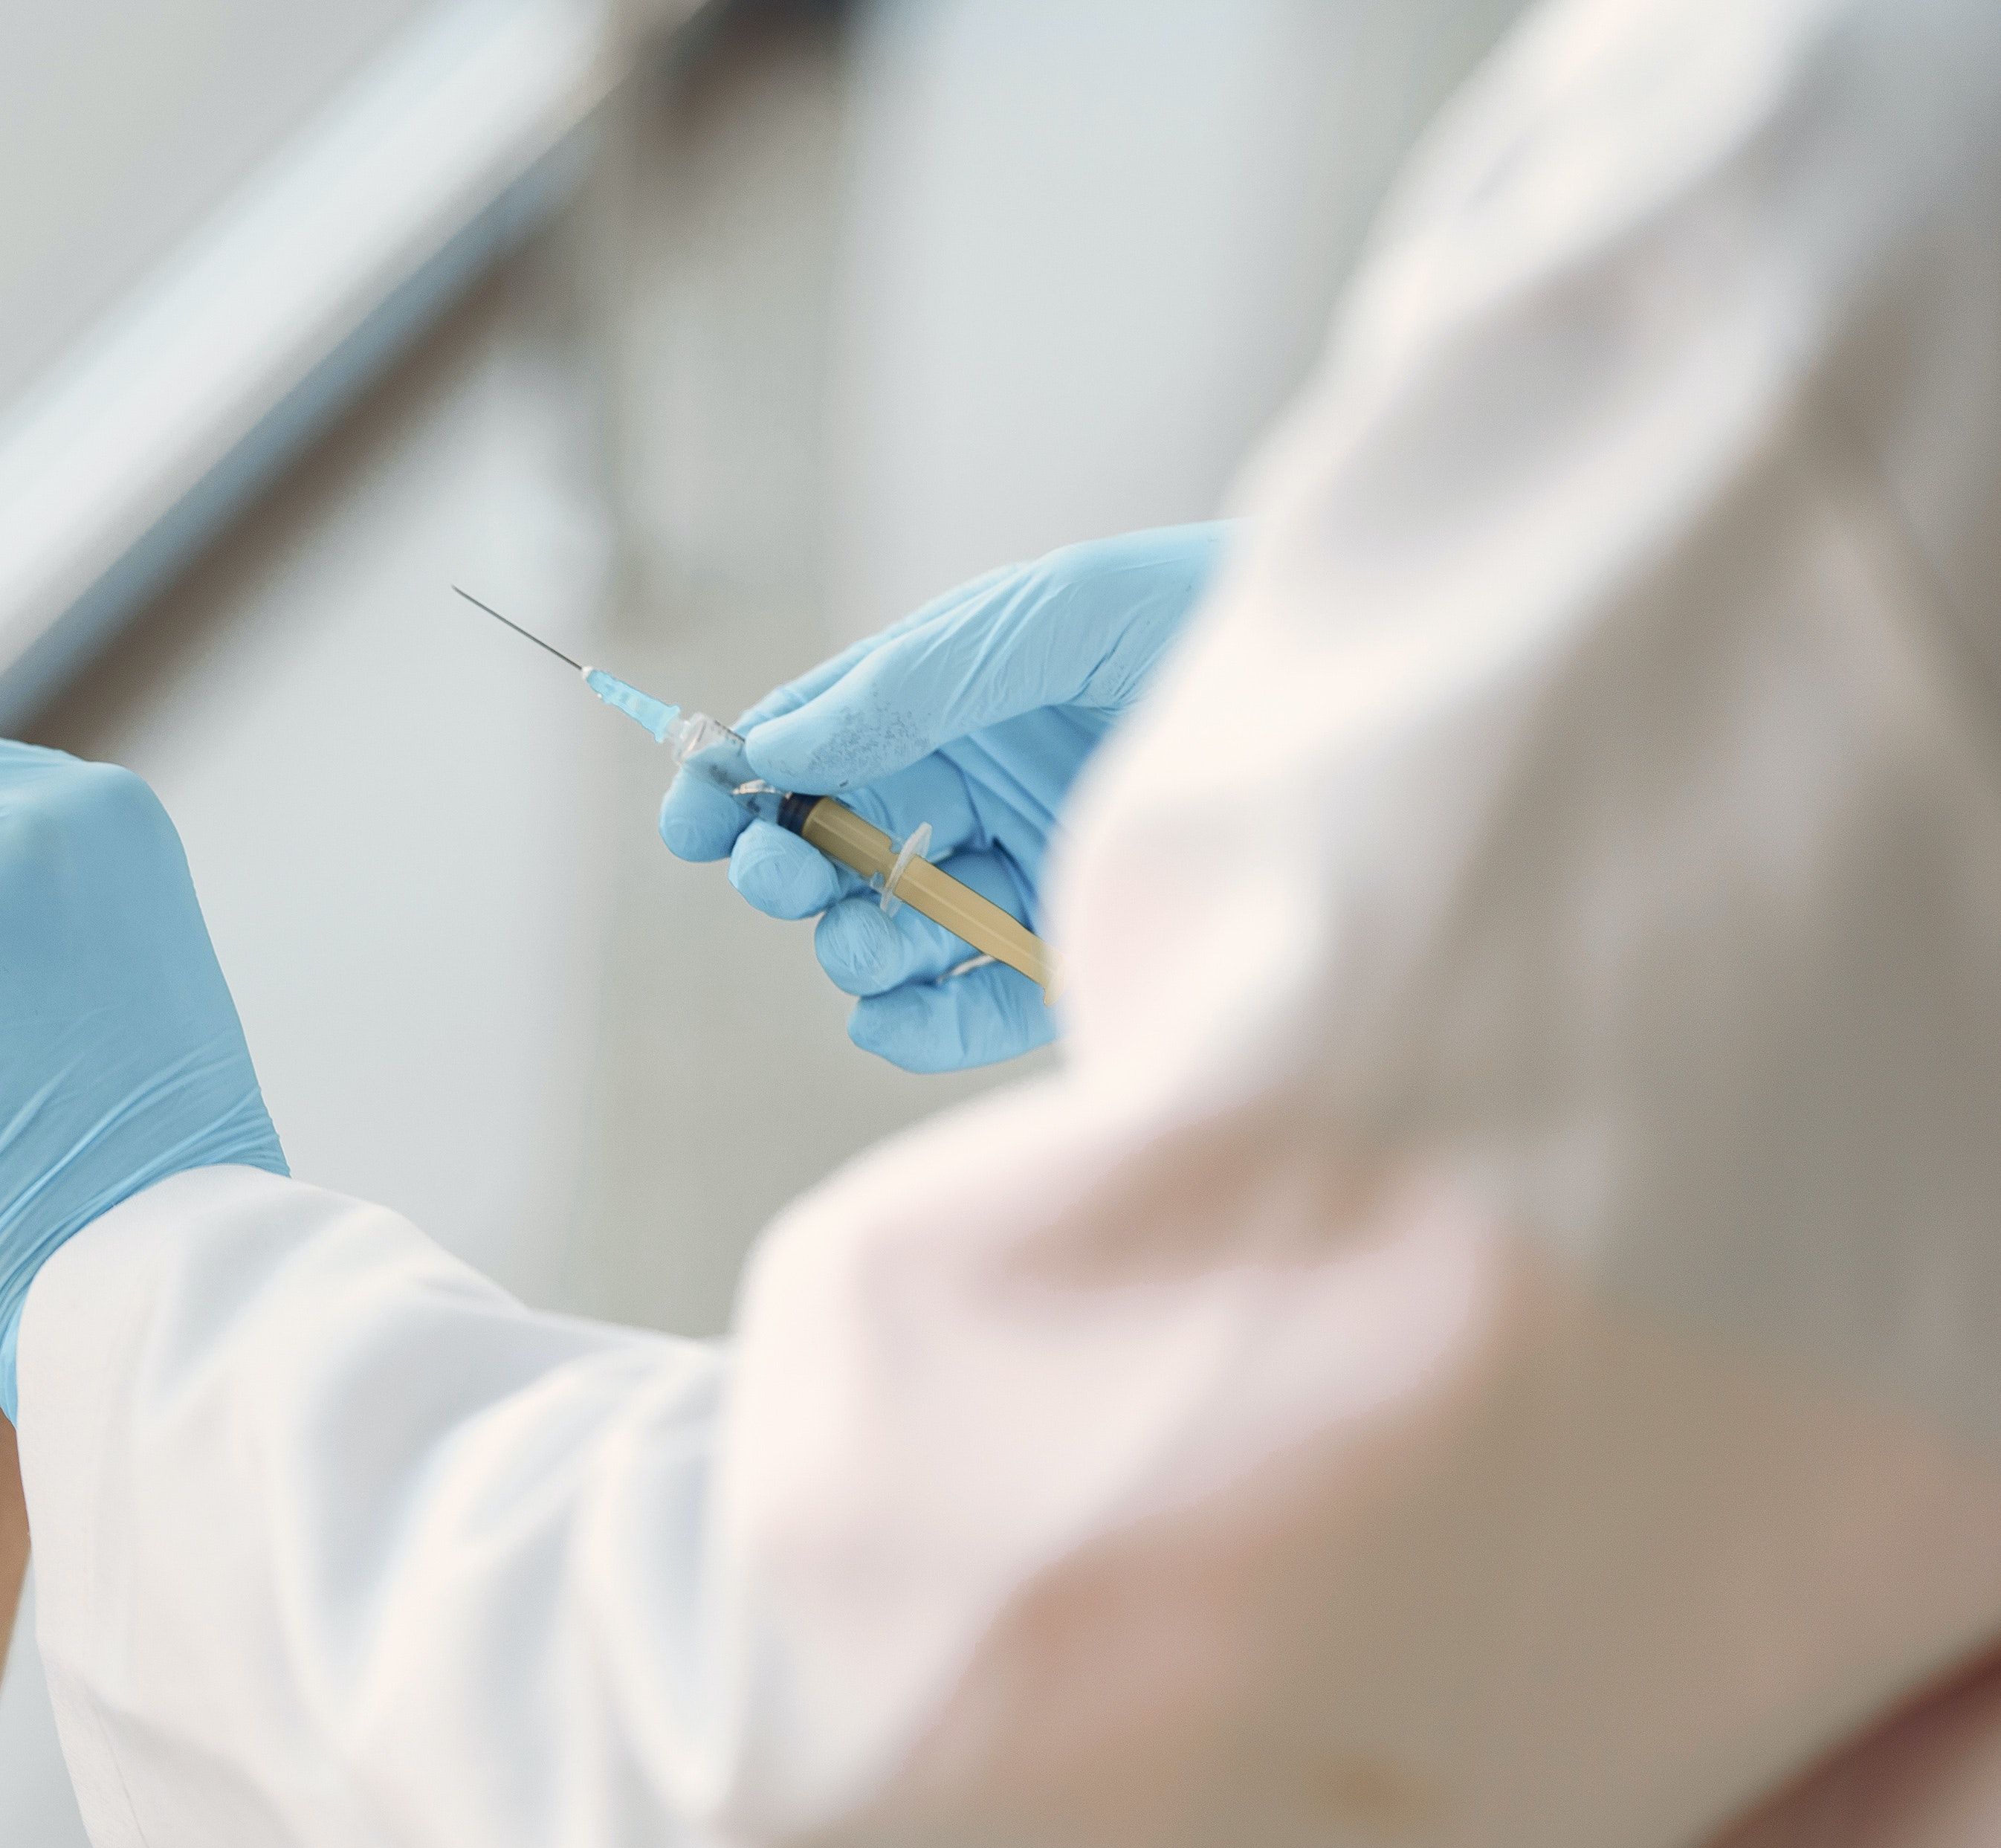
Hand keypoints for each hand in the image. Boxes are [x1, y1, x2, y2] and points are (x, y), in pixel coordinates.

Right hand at [660, 522, 1230, 1069]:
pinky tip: (894, 1014)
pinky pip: (962, 1013)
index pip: (810, 750)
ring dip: (853, 944)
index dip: (736, 781)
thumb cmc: (1202, 618)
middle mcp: (970, 799)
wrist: (1360, 692)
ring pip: (885, 937)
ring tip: (869, 937)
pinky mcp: (1072, 964)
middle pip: (829, 853)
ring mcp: (1017, 885)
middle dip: (784, 868)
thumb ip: (912, 681)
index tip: (691, 812)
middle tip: (779, 873)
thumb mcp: (1047, 617)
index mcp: (943, 707)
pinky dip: (914, 1026)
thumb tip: (779, 743)